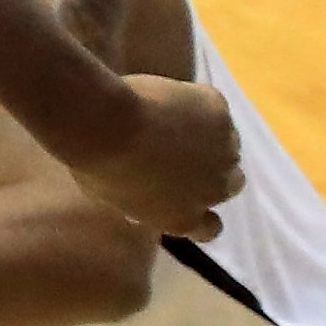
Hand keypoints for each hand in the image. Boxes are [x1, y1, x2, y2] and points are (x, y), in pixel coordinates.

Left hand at [75, 72, 241, 238]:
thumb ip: (138, 205)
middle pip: (230, 183)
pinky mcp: (220, 110)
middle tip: (187, 151)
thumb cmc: (96, 163)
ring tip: (174, 120)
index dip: (201, 212)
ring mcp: (224, 148)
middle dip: (212, 169)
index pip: (209, 227)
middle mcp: (215, 189)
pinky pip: (212, 106)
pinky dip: (196, 102)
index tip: (188, 196)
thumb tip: (140, 209)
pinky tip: (170, 98)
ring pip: (227, 144)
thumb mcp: (112, 198)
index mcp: (185, 218)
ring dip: (208, 136)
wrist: (104, 122)